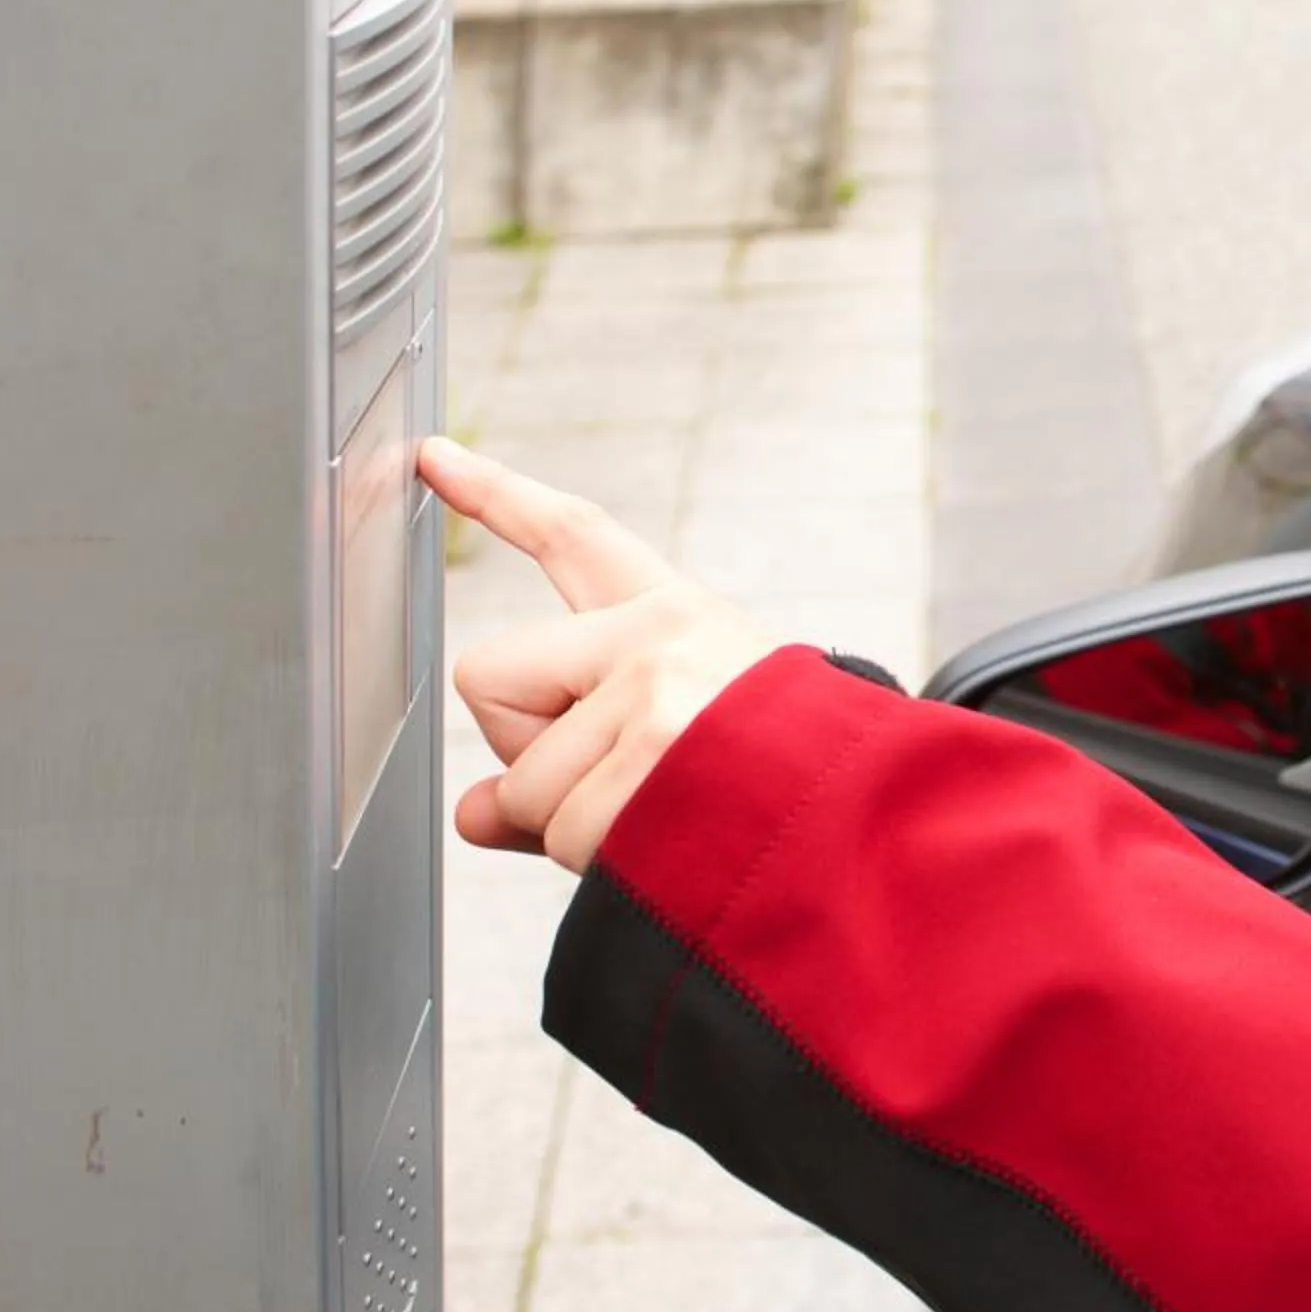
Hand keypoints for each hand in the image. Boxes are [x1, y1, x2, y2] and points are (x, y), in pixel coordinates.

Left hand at [422, 436, 779, 871]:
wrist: (879, 818)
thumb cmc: (785, 782)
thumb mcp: (682, 739)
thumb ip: (564, 765)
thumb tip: (474, 813)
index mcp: (674, 615)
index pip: (574, 536)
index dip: (495, 493)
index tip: (432, 452)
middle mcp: (658, 634)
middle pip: (491, 679)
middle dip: (528, 751)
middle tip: (620, 778)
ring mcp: (653, 692)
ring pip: (523, 781)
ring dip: (574, 824)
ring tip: (670, 815)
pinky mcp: (652, 754)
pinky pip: (557, 831)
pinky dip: (599, 859)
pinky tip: (671, 843)